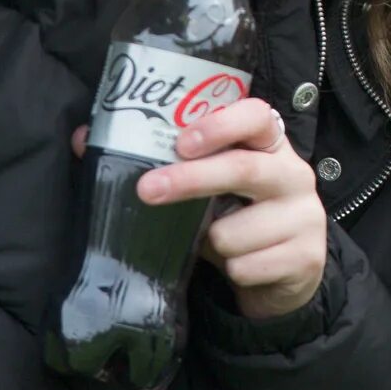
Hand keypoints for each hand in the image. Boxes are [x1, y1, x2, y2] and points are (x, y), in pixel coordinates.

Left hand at [134, 98, 329, 319]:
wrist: (285, 273)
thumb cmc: (236, 216)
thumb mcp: (207, 187)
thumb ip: (161, 162)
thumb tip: (83, 138)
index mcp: (271, 145)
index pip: (258, 115)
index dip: (220, 124)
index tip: (180, 141)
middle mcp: (294, 173)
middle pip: (244, 168)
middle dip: (190, 180)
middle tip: (147, 190)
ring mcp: (306, 215)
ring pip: (234, 232)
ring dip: (211, 244)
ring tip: (215, 243)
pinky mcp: (307, 256)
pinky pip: (246, 267)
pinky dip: (230, 271)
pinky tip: (239, 266)